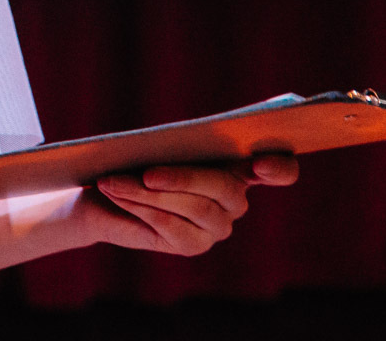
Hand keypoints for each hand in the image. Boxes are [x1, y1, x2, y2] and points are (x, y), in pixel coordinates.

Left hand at [75, 154, 298, 255]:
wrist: (105, 186)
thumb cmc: (136, 154)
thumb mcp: (157, 142)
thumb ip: (178, 142)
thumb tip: (173, 145)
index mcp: (238, 164)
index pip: (280, 169)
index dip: (279, 168)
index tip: (261, 165)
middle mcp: (236, 198)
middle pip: (225, 187)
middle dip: (184, 178)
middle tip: (147, 173)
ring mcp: (217, 225)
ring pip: (195, 208)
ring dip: (149, 193)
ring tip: (114, 180)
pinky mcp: (193, 245)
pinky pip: (171, 226)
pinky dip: (140, 206)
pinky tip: (115, 193)